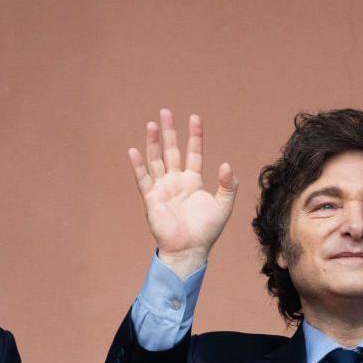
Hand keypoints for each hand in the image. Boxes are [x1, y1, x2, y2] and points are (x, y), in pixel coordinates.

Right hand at [128, 109, 237, 278]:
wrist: (190, 250)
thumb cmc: (207, 231)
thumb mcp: (224, 205)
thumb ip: (228, 185)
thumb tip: (227, 164)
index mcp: (193, 181)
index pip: (193, 152)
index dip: (195, 136)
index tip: (195, 117)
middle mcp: (176, 181)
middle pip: (172, 151)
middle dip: (169, 131)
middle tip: (165, 112)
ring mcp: (162, 188)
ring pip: (157, 160)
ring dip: (153, 142)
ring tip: (151, 124)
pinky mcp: (151, 198)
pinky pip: (143, 178)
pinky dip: (138, 165)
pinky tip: (134, 150)